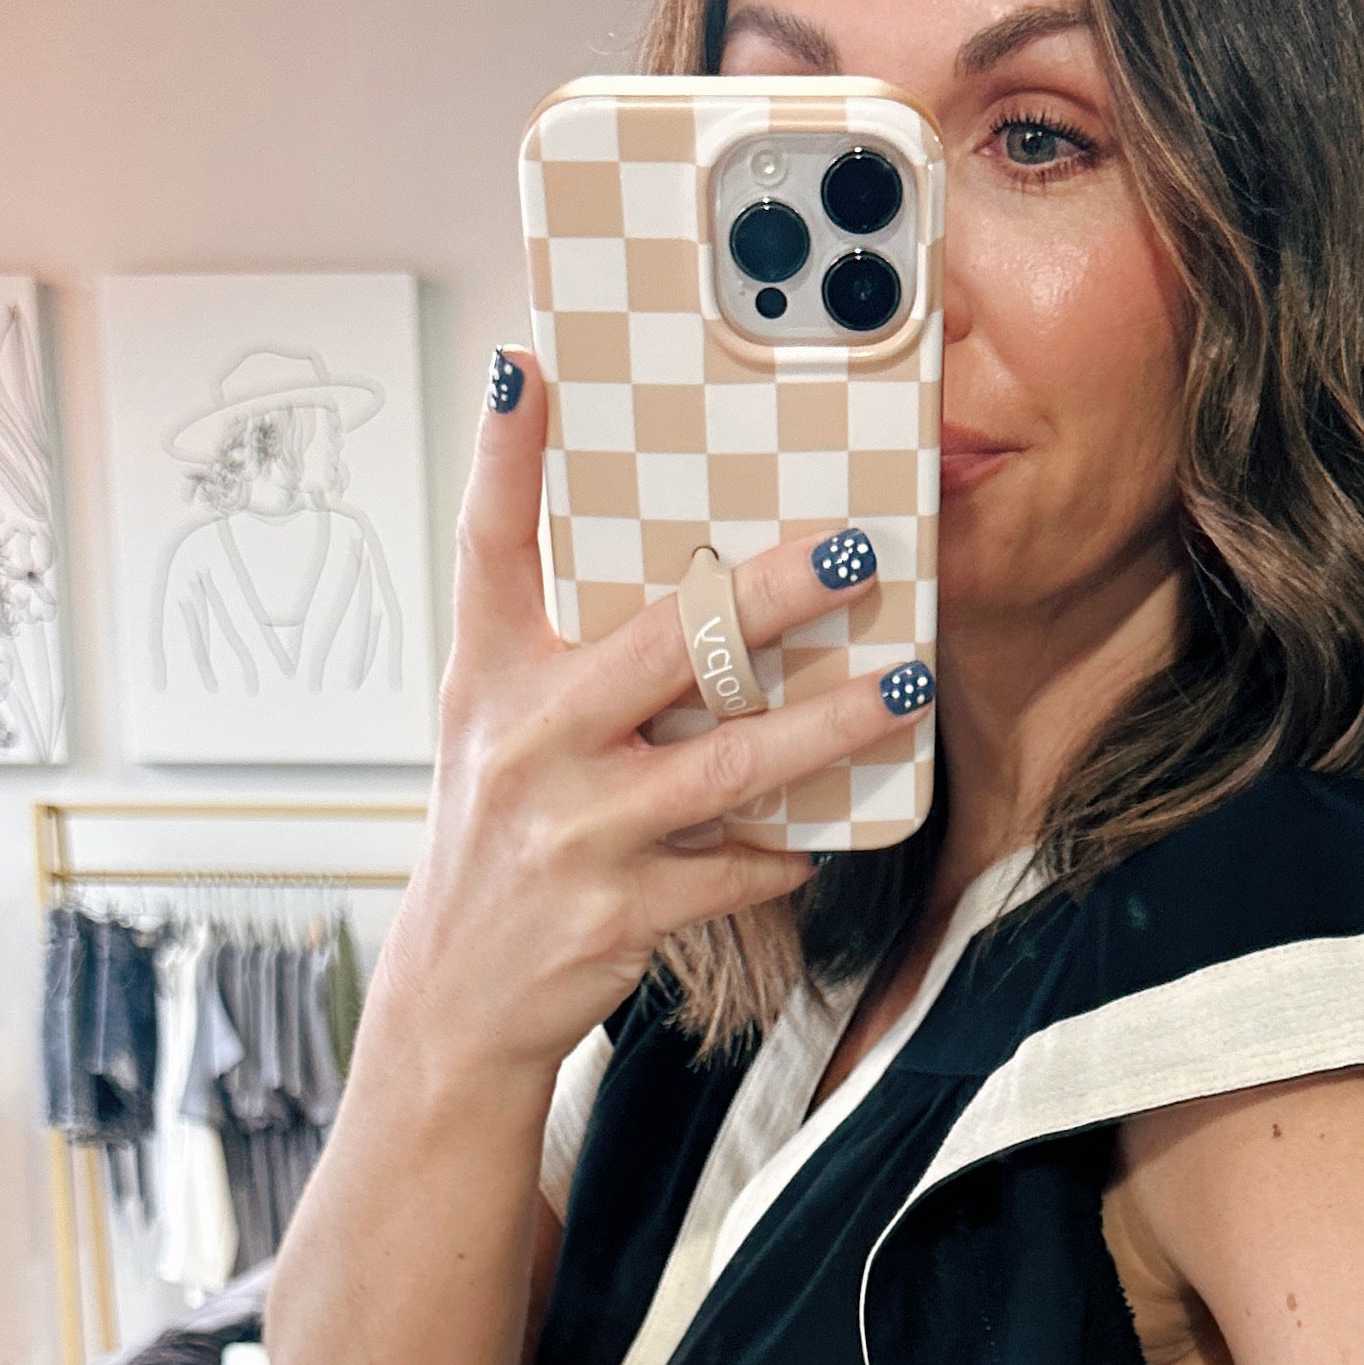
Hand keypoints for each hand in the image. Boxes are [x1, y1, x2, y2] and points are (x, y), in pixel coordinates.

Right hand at [387, 351, 923, 1086]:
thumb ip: (566, 650)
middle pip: (661, 645)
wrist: (460, 996)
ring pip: (727, 765)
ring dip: (828, 724)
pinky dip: (784, 849)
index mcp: (486, 680)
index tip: (527, 368)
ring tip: (904, 686)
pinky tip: (823, 834)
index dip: (502, 456)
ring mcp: (574, 831)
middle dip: (768, 594)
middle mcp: (524, 744)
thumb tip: (684, 571)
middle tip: (854, 547)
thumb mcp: (498, 729)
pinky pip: (734, 865)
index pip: (485, 547)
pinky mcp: (619, 909)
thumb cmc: (499, 840)